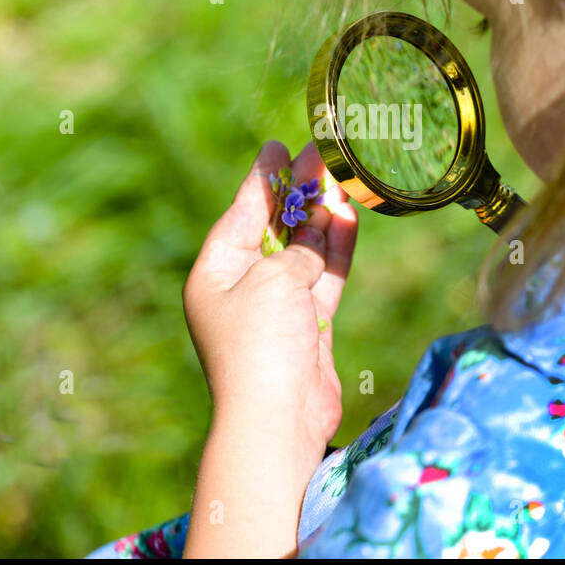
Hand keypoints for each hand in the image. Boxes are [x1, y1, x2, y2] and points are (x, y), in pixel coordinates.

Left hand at [182, 140, 357, 476]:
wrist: (277, 418)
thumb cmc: (261, 344)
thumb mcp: (272, 280)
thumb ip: (296, 250)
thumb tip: (316, 240)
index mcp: (215, 273)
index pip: (241, 213)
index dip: (262, 179)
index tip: (277, 146)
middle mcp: (243, 287)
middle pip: (274, 229)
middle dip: (298, 194)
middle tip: (320, 156)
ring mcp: (277, 308)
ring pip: (303, 251)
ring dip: (322, 219)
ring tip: (342, 180)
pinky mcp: (308, 327)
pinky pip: (323, 278)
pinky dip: (337, 252)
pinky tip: (350, 220)